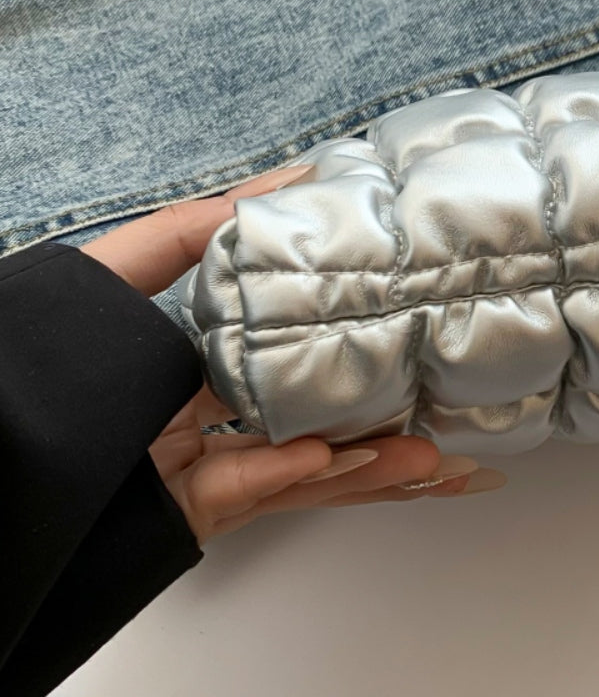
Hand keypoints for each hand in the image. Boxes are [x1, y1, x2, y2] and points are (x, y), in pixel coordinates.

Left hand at [81, 164, 504, 543]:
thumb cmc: (46, 359)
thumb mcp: (112, 272)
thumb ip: (190, 232)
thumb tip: (285, 182)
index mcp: (193, 363)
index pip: (290, 355)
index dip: (353, 349)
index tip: (413, 334)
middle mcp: (206, 419)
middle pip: (315, 425)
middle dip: (388, 431)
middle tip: (454, 434)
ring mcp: (199, 470)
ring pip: (303, 471)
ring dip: (370, 468)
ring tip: (434, 462)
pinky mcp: (183, 514)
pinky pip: (252, 492)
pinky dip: (296, 474)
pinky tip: (339, 458)